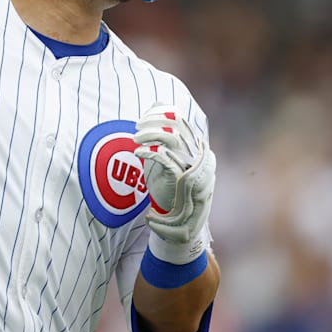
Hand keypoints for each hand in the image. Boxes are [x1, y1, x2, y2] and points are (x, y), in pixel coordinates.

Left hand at [133, 103, 215, 249]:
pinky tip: (138, 153)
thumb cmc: (167, 187)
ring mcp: (190, 164)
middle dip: (154, 120)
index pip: (180, 119)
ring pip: (171, 137)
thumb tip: (157, 110)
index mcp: (193, 146)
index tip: (143, 118)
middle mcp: (195, 152)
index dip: (161, 113)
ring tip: (135, 139)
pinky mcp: (181, 177)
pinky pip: (164, 157)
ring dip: (150, 134)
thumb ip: (160, 138)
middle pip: (176, 123)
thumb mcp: (162, 158)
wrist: (176, 222)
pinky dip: (149, 151)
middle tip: (137, 126)